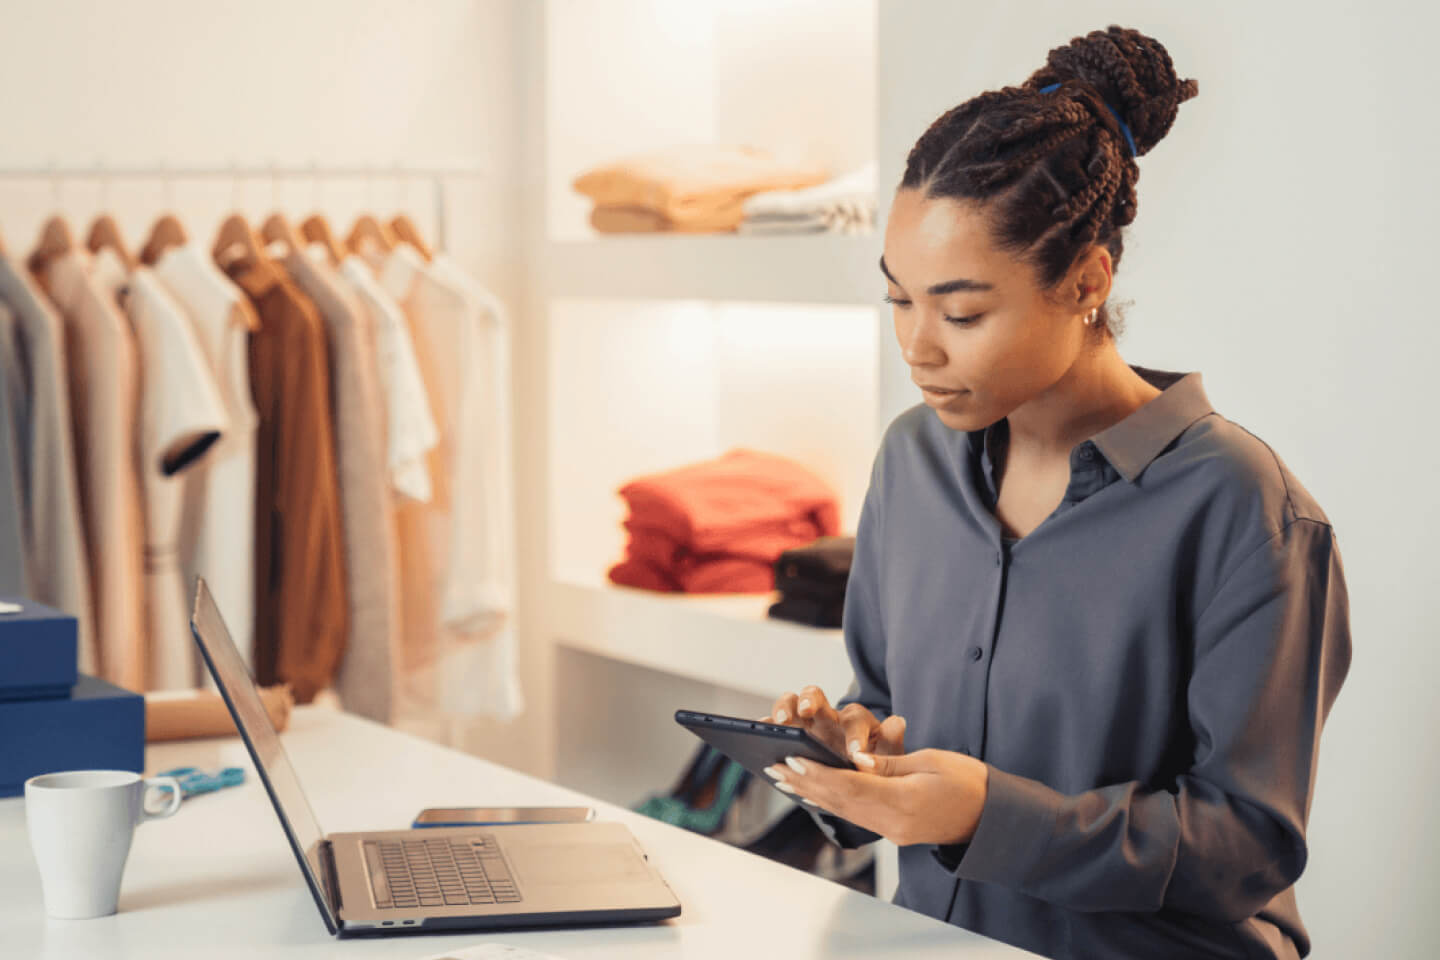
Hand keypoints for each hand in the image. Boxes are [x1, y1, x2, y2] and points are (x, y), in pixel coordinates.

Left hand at [762, 747, 989, 846]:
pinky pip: (855, 816)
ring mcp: (893, 831)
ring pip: (843, 810)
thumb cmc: (967, 780)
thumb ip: (890, 763)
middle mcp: (894, 822)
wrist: (991, 815)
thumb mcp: (930, 760)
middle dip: (804, 782)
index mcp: (904, 801)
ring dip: (811, 793)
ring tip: (783, 778)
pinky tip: (812, 794)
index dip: (818, 772)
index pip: (850, 785)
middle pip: (840, 800)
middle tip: (774, 766)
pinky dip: (831, 802)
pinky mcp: (894, 832)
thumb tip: (857, 760)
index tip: (792, 757)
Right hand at [766, 685, 905, 762]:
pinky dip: (764, 729)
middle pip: (816, 696)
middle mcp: (827, 716)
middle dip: (810, 701)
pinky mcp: (788, 735)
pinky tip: (757, 742)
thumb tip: (897, 722)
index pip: (855, 719)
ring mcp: (804, 725)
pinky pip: (772, 727)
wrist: (855, 781)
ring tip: (777, 723)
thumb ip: (891, 743)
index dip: (855, 736)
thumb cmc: (872, 766)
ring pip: (791, 705)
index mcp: (854, 721)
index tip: (855, 754)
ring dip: (783, 709)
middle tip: (806, 712)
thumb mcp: (888, 759)